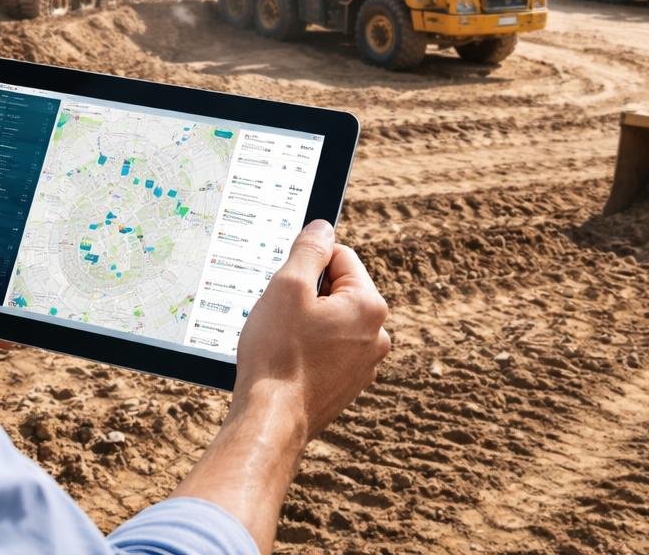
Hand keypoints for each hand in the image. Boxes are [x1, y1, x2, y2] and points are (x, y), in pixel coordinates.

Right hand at [233, 220, 390, 439]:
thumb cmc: (278, 354)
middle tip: (281, 314)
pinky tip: (287, 361)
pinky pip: (327, 349)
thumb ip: (309, 249)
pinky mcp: (347, 384)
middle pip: (337, 289)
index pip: (340, 256)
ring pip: (330, 320)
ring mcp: (364, 364)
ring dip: (306, 321)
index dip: (307, 263)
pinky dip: (307, 348)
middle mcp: (377, 335)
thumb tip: (323, 227)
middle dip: (307, 294)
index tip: (286, 283)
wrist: (271, 420)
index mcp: (370, 306)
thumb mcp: (288, 286)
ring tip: (282, 340)